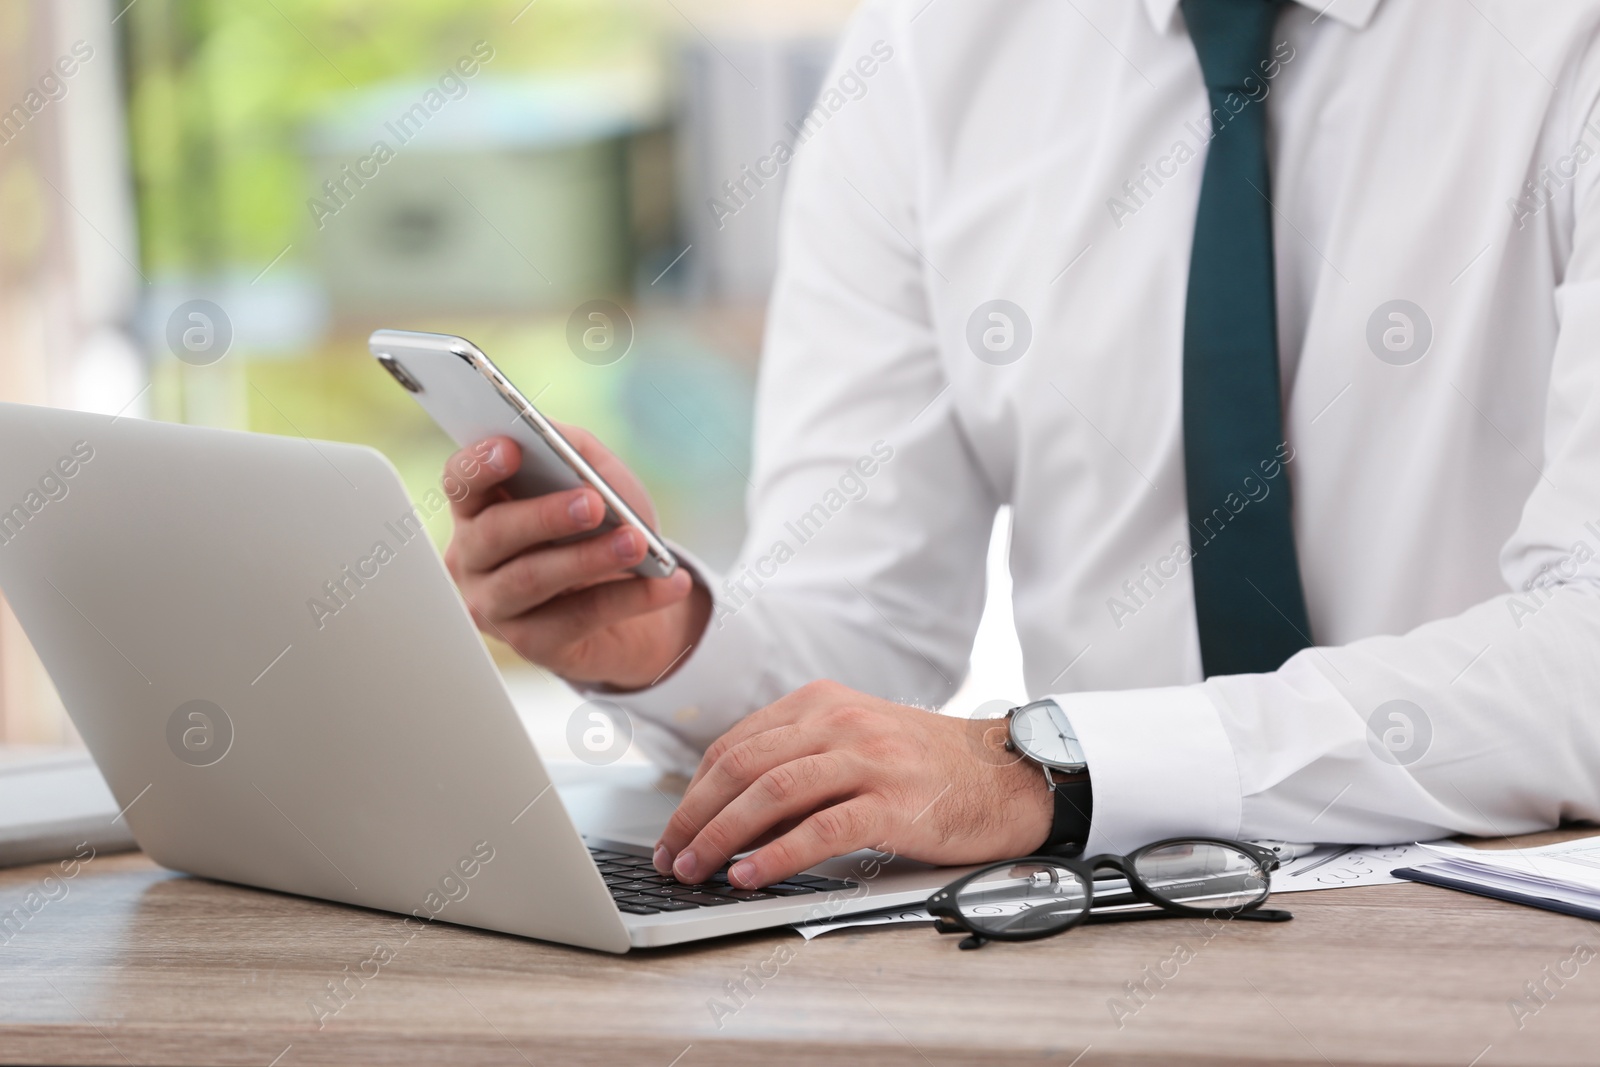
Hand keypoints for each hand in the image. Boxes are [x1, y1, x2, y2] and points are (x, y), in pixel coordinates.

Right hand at [442, 427, 710, 689]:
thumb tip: (558, 442)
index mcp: (480, 508)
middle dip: (545, 516)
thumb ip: (573, 450)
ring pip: (531, 579)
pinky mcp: (531, 644)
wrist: (635, 597)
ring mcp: (496, 606)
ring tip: (637, 543)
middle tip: (594, 503)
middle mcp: (474, 558)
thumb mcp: (595, 477)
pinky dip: (630, 598)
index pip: (460, 482)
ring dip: (589, 559)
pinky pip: (578, 618)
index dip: (479, 465)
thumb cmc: (602, 528)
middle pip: (494, 533)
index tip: (512, 447)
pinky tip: (668, 582)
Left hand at [652, 681, 1053, 887]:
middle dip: (694, 817)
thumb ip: (799, 761)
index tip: (673, 831)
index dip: (693, 792)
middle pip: (742, 766)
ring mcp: (869, 758)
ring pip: (771, 792)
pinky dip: (776, 856)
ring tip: (696, 871)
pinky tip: (750, 876)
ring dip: (721, 836)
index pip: (735, 744)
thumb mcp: (857, 741)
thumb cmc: (929, 767)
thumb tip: (729, 815)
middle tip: (670, 857)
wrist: (1009, 776)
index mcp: (822, 702)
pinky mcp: (895, 801)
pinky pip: (821, 829)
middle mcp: (840, 720)